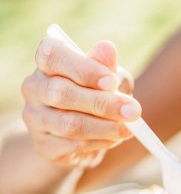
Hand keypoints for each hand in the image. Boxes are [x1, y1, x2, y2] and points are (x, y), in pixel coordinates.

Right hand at [21, 37, 139, 167]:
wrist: (82, 138)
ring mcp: (35, 118)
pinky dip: (100, 142)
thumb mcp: (109, 80)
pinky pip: (74, 145)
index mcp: (47, 63)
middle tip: (134, 111)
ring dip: (105, 127)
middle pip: (62, 93)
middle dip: (103, 103)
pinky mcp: (43, 146)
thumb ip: (107, 67)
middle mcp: (34, 88)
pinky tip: (114, 139)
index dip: (83, 68)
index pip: (52, 55)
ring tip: (129, 128)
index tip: (111, 81)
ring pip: (69, 124)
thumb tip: (107, 48)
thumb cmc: (97, 97)